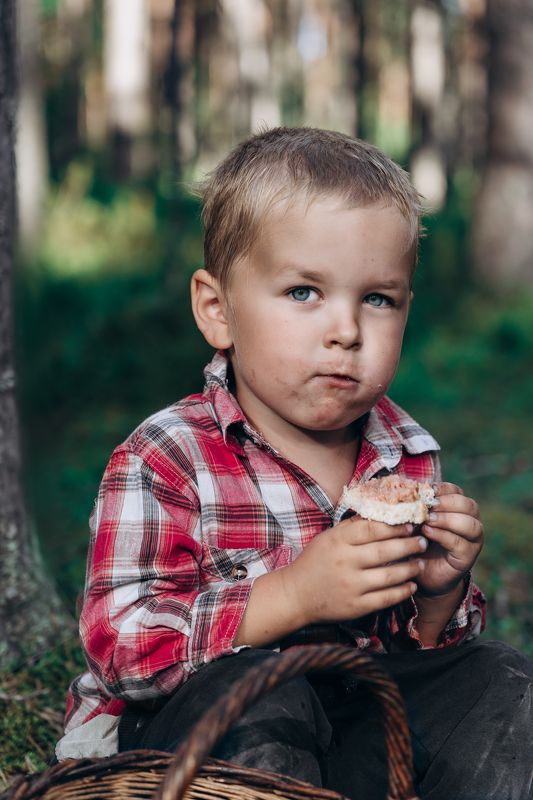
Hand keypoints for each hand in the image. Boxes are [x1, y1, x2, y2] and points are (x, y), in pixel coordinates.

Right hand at [282, 516, 427, 624]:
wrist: (296, 595)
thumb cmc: (314, 561)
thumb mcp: (328, 537)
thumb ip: (352, 526)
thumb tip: (380, 512)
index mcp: (338, 541)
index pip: (372, 529)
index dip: (395, 526)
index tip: (411, 524)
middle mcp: (345, 562)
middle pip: (385, 551)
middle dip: (409, 545)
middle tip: (423, 541)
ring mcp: (351, 586)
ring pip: (389, 575)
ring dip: (410, 568)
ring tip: (420, 563)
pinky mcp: (356, 606)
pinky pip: (386, 598)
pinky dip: (402, 591)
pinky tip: (411, 585)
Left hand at [417, 482, 483, 596]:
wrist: (422, 573)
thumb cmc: (418, 541)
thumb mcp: (415, 522)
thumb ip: (415, 509)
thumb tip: (405, 493)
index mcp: (459, 509)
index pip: (457, 492)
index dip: (443, 489)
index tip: (427, 490)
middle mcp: (471, 522)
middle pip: (468, 505)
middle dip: (447, 503)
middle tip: (429, 505)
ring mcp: (472, 541)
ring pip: (470, 524)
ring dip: (447, 519)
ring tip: (427, 519)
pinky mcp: (467, 557)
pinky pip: (459, 543)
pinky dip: (443, 535)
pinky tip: (427, 532)